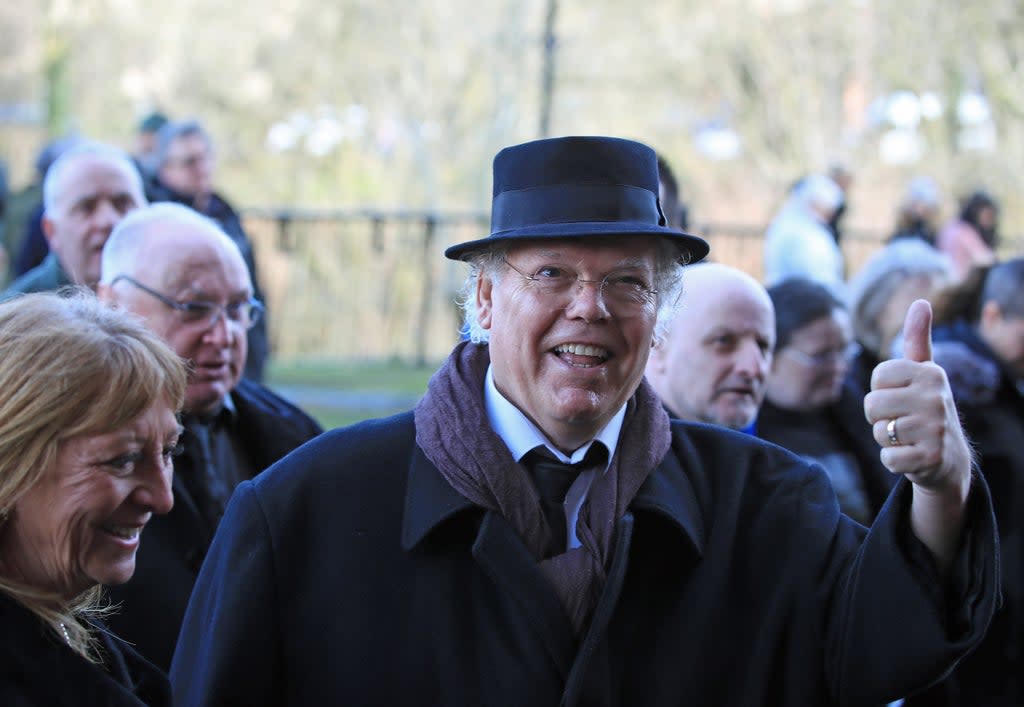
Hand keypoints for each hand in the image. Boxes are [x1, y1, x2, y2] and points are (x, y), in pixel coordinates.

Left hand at [864, 300, 970, 494]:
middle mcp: (936, 397)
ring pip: (879, 432)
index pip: (878, 376)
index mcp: (931, 373)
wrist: (949, 457)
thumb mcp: (925, 372)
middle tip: (903, 421)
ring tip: (908, 438)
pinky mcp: (930, 458)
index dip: (881, 390)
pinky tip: (912, 456)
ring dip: (887, 440)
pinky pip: (888, 458)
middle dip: (880, 418)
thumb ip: (917, 339)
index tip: (901, 396)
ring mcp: (935, 428)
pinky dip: (893, 461)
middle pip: (872, 405)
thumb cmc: (926, 407)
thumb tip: (921, 302)